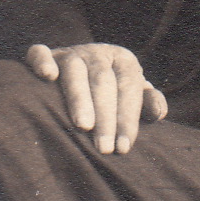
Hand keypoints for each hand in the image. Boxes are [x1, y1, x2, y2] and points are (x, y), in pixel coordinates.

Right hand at [25, 42, 167, 154]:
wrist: (83, 74)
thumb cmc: (113, 94)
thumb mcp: (133, 98)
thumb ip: (148, 105)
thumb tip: (158, 112)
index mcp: (123, 60)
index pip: (128, 88)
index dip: (127, 118)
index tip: (123, 147)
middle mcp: (98, 53)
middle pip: (103, 82)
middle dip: (106, 116)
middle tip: (104, 148)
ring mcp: (71, 52)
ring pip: (75, 71)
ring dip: (79, 98)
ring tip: (83, 126)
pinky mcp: (47, 54)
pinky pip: (41, 53)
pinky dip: (43, 61)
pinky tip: (48, 76)